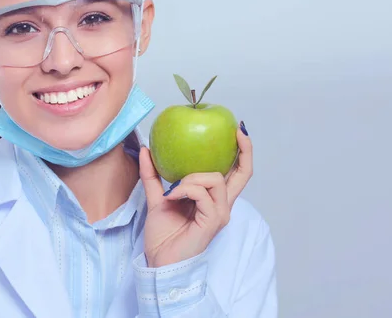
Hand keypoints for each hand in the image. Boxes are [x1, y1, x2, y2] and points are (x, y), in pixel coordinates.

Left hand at [138, 122, 252, 267]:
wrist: (159, 261)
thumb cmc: (163, 235)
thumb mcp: (157, 197)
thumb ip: (153, 175)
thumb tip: (147, 149)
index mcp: (212, 199)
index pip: (235, 173)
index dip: (242, 152)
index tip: (237, 130)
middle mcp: (222, 205)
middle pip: (243, 174)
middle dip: (244, 150)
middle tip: (236, 133)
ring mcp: (220, 214)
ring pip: (214, 179)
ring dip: (189, 178)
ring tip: (173, 190)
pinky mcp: (213, 222)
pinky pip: (201, 194)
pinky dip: (184, 189)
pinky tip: (171, 197)